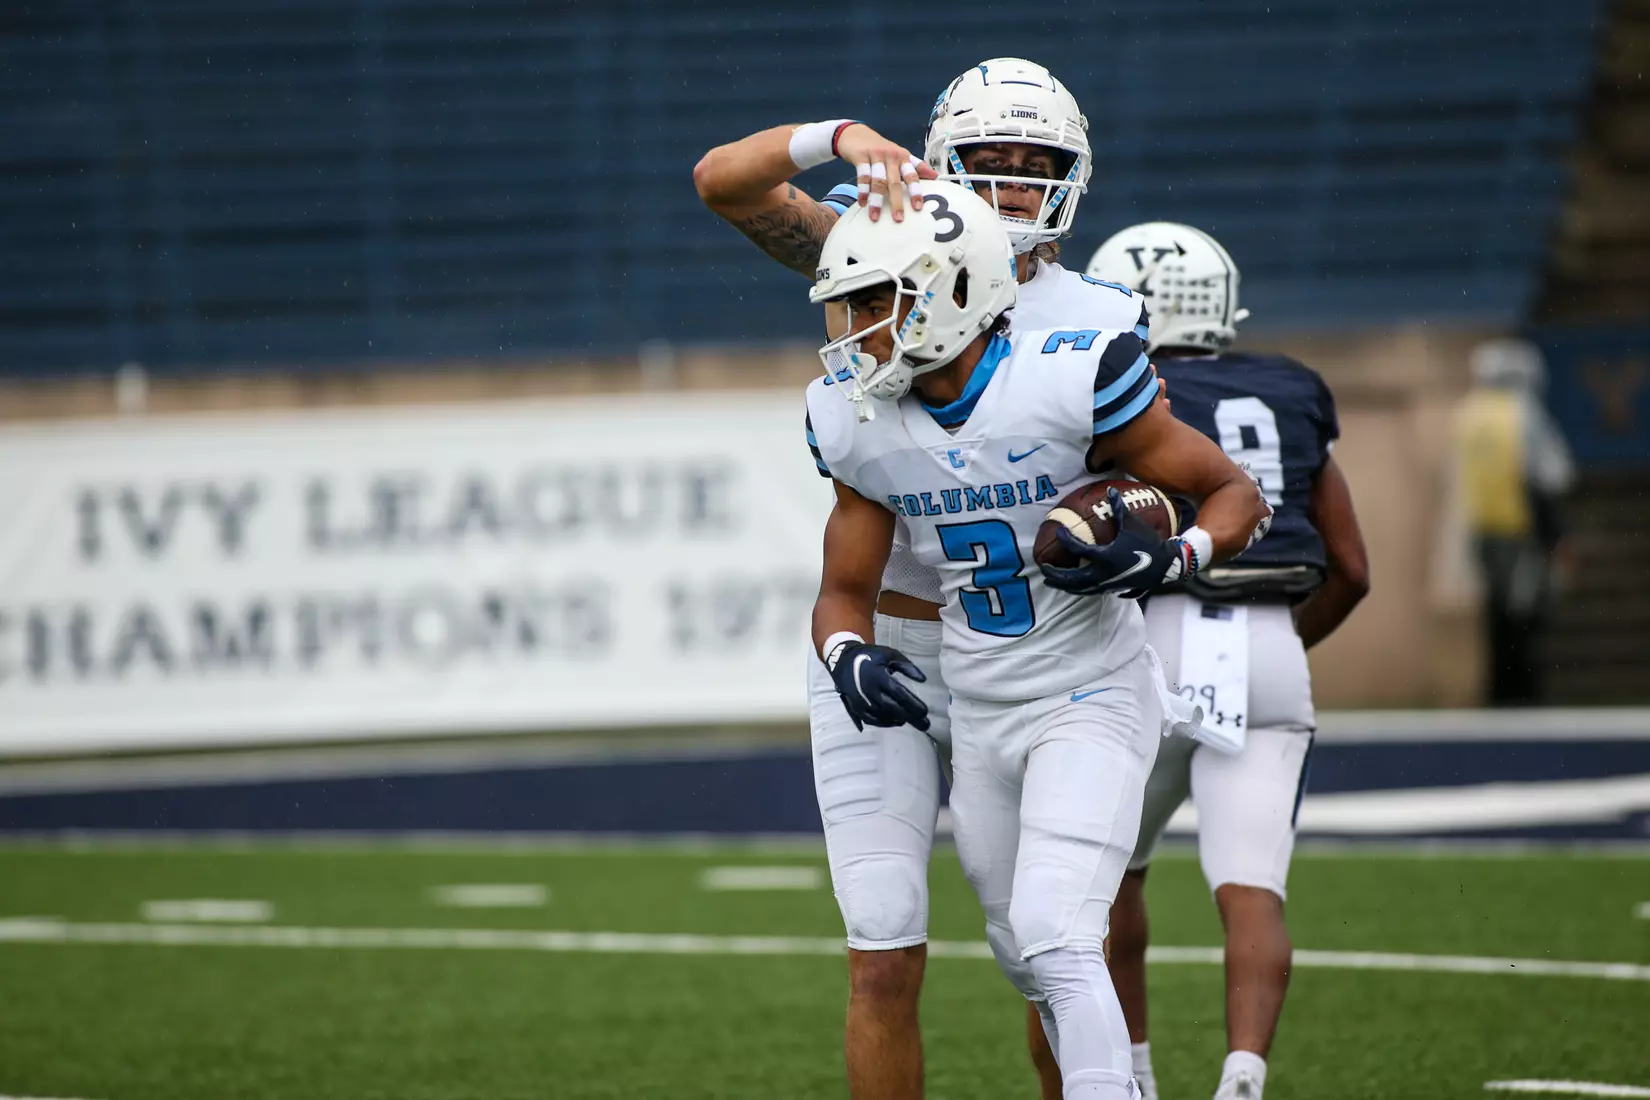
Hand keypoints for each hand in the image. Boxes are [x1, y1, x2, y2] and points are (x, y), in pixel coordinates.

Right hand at [827, 641, 930, 730]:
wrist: (844, 660)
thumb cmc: (871, 656)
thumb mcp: (890, 655)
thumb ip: (907, 666)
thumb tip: (923, 680)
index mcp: (878, 675)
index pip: (899, 693)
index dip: (913, 704)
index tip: (925, 711)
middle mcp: (869, 690)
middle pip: (893, 708)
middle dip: (911, 717)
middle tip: (925, 724)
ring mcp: (861, 701)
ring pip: (883, 716)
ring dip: (899, 720)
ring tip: (911, 720)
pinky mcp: (856, 707)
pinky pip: (871, 720)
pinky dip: (885, 723)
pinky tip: (896, 721)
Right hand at [835, 123, 937, 222]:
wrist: (856, 133)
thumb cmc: (881, 149)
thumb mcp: (899, 155)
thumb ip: (916, 166)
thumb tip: (936, 177)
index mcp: (903, 157)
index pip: (912, 176)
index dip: (915, 192)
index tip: (918, 208)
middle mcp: (892, 155)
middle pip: (895, 182)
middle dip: (897, 201)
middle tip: (898, 219)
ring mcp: (876, 155)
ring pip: (878, 181)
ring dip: (876, 200)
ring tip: (875, 217)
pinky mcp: (861, 156)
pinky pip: (862, 176)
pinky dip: (862, 191)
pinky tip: (862, 203)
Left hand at [1039, 487, 1190, 598]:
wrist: (1166, 566)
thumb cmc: (1148, 543)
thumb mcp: (1133, 524)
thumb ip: (1119, 508)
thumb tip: (1110, 489)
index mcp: (1105, 556)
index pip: (1077, 548)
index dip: (1066, 539)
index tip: (1059, 531)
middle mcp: (1102, 573)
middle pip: (1071, 578)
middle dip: (1055, 574)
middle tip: (1043, 568)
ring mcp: (1107, 584)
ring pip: (1079, 589)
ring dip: (1064, 585)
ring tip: (1051, 581)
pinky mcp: (1112, 589)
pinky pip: (1090, 592)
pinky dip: (1078, 589)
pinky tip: (1073, 586)